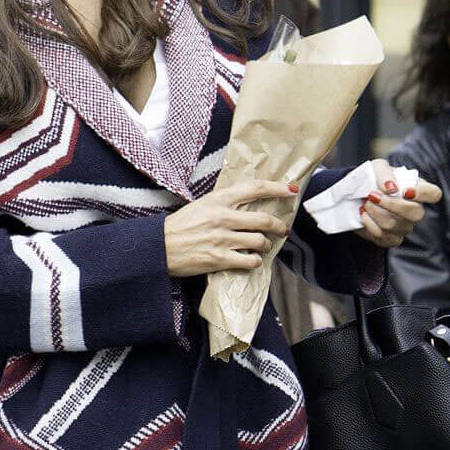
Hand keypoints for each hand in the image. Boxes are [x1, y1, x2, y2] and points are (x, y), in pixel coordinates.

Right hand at [164, 178, 293, 277]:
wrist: (158, 247)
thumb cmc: (178, 226)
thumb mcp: (201, 206)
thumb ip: (223, 204)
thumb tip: (246, 207)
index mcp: (218, 200)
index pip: (254, 188)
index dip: (276, 188)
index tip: (291, 190)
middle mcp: (223, 217)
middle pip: (263, 219)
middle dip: (278, 226)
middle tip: (282, 229)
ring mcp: (222, 239)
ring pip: (259, 241)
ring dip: (265, 245)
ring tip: (262, 247)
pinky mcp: (219, 259)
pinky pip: (249, 261)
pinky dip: (254, 261)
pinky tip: (251, 260)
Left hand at [357, 166, 441, 248]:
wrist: (358, 196)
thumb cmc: (373, 179)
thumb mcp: (377, 168)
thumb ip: (385, 173)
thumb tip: (391, 188)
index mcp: (418, 190)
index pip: (434, 194)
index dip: (423, 194)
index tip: (405, 192)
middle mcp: (415, 210)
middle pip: (416, 214)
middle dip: (392, 204)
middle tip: (373, 195)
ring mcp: (405, 226)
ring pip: (395, 225)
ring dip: (376, 212)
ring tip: (366, 202)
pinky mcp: (391, 239)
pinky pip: (383, 236)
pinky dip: (369, 224)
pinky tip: (363, 213)